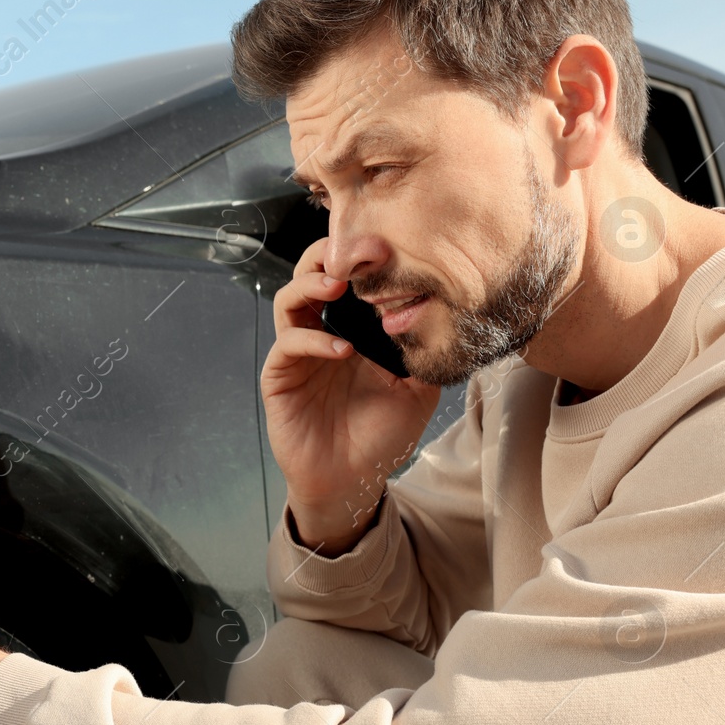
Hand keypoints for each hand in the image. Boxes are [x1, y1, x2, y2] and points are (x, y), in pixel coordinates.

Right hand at [262, 237, 440, 550]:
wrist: (352, 480)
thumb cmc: (381, 435)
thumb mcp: (419, 389)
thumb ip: (425, 350)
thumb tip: (445, 311)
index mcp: (351, 328)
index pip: (347, 276)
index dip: (359, 255)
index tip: (385, 245)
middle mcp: (320, 332)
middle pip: (309, 273)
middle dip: (328, 254)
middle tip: (357, 252)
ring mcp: (298, 353)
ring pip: (289, 299)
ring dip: (310, 285)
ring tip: (337, 285)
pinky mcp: (280, 377)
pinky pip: (288, 345)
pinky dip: (312, 341)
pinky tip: (342, 350)